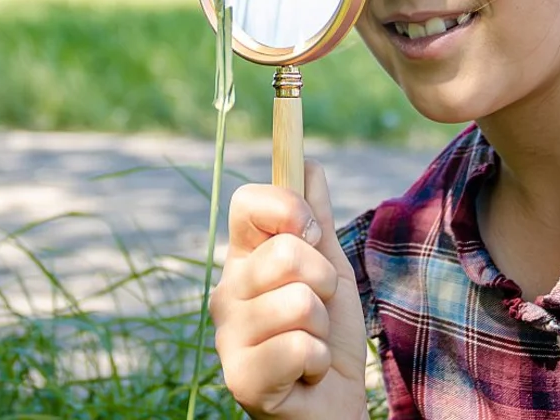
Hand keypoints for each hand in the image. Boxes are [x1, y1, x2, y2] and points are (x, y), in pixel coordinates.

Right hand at [211, 160, 369, 418]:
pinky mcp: (241, 378)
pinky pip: (300, 346)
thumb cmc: (328, 336)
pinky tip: (304, 374)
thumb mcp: (329, 269)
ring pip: (300, 302)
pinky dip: (317, 361)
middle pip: (286, 252)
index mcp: (242, 258)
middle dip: (324, 283)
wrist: (334, 404)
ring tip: (310, 345)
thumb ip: (316, 219)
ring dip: (323, 328)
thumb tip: (307, 163)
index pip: (248, 202)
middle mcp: (226, 291)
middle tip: (319, 310)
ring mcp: (228, 336)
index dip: (289, 209)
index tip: (311, 235)